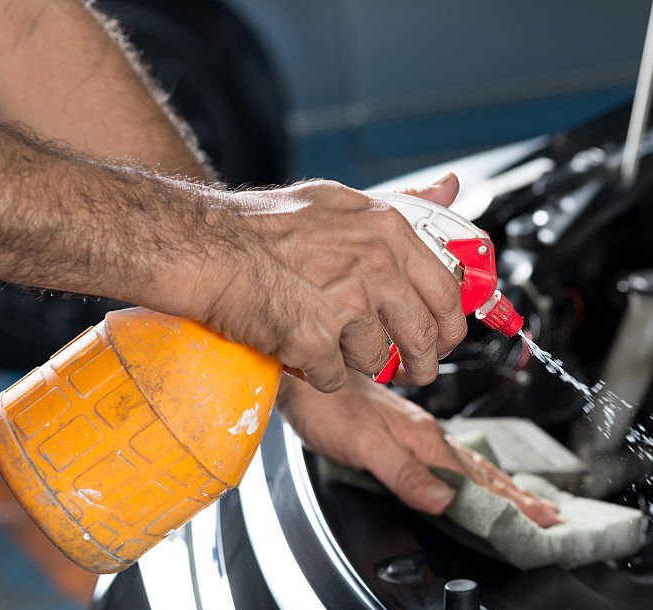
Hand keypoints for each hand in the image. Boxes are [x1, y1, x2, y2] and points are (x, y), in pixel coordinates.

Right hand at [188, 173, 467, 390]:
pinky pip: (334, 377)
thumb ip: (401, 202)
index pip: (447, 291)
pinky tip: (297, 349)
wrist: (202, 247)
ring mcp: (346, 304)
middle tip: (411, 371)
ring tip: (324, 340)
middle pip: (424, 336)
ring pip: (376, 360)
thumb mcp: (340, 200)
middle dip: (422, 364)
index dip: (449, 326)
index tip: (443, 339)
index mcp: (387, 230)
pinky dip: (317, 373)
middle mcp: (375, 265)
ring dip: (353, 361)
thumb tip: (450, 188)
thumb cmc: (260, 225)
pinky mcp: (315, 340)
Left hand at [278, 370, 561, 526]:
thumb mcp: (364, 445)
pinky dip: (475, 473)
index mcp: (424, 441)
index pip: (477, 481)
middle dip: (519, 496)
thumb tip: (445, 500)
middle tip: (551, 515)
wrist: (305, 374)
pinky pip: (453, 457)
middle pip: (483, 472)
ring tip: (529, 500)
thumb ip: (405, 473)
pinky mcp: (406, 432)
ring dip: (502, 485)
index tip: (542, 519)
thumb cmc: (328, 407)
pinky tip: (477, 477)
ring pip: (471, 464)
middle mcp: (427, 435)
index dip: (511, 503)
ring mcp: (419, 432)